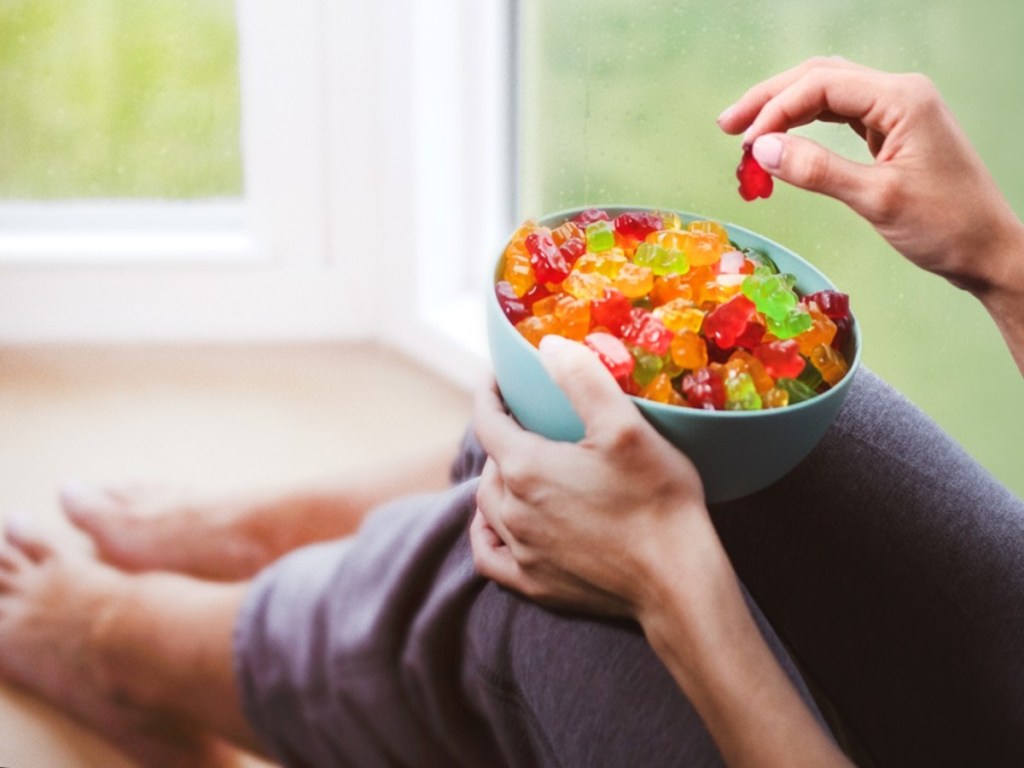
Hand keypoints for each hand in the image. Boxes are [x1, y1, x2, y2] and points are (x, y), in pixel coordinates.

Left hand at [471, 334, 717, 619]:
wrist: (678, 581)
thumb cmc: (657, 500)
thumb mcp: (626, 426)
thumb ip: (583, 380)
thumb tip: (548, 346)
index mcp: (527, 467)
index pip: (488, 420)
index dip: (488, 394)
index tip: (495, 378)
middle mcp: (513, 510)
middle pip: (490, 464)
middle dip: (501, 437)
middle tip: (523, 422)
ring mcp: (522, 551)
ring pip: (488, 507)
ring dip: (496, 481)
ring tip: (515, 466)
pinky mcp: (535, 584)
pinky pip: (490, 556)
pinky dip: (487, 534)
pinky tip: (497, 525)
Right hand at [718, 57, 1023, 298]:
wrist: (987, 250)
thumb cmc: (944, 226)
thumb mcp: (876, 199)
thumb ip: (817, 170)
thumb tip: (762, 150)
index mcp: (901, 99)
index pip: (821, 85)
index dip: (775, 111)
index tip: (745, 147)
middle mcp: (900, 94)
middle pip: (820, 77)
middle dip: (770, 100)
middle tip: (727, 127)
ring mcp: (898, 110)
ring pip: (828, 93)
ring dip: (785, 109)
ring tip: (745, 132)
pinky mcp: (894, 131)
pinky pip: (840, 115)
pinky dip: (806, 125)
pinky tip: (784, 139)